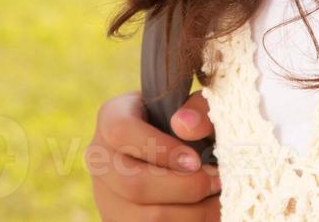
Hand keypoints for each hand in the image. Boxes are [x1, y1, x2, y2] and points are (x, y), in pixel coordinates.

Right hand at [87, 89, 221, 220]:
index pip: (122, 132)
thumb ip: (201, 109)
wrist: (177, 151)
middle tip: (217, 182)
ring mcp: (105, 195)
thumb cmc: (188, 124)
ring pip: (144, 218)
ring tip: (218, 201)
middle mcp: (100, 159)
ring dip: (191, 213)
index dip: (161, 149)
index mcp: (111, 118)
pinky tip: (207, 213)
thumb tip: (187, 125)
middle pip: (133, 184)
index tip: (196, 160)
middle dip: (184, 188)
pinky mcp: (118, 221)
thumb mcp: (197, 108)